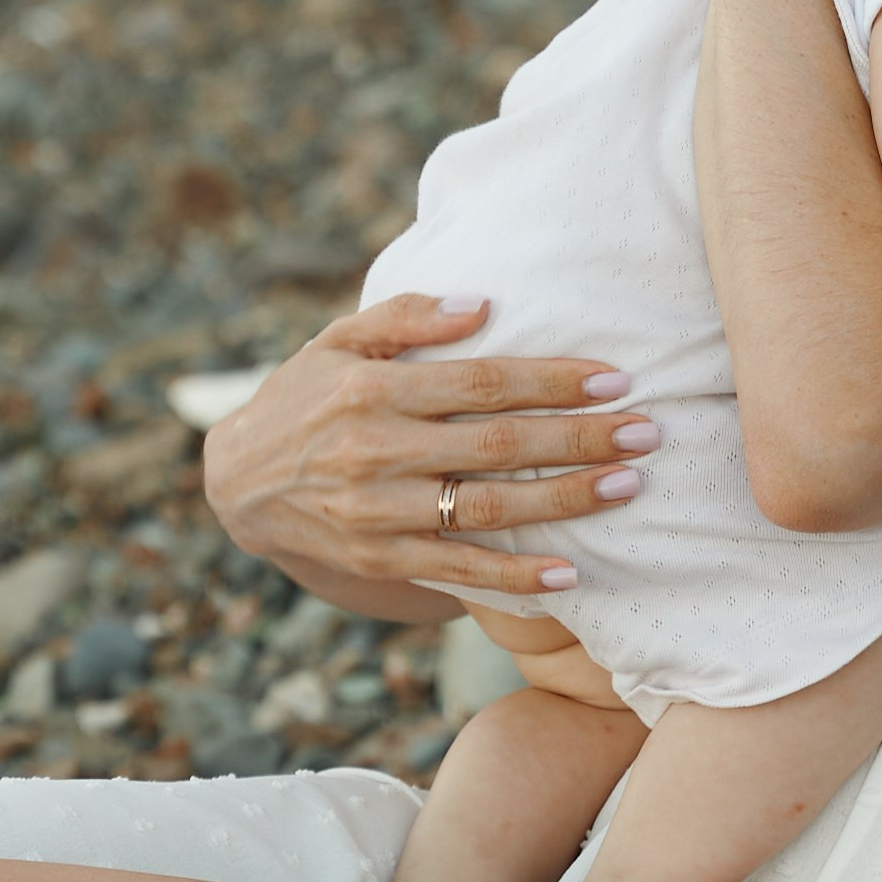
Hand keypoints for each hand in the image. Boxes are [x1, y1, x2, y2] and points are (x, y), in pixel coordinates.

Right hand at [202, 293, 654, 604]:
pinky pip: (456, 570)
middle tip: (646, 432)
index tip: (615, 379)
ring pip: (487, 508)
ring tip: (626, 485)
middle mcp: (375, 451)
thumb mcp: (337, 340)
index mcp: (372, 389)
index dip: (552, 380)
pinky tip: (568, 573)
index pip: (482, 381)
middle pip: (498, 445)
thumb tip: (482, 304)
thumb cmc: (304, 397)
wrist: (235, 483)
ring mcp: (376, 513)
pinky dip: (513, 577)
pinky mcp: (377, 560)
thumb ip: (406, 316)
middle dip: (579, 438)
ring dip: (564, 500)